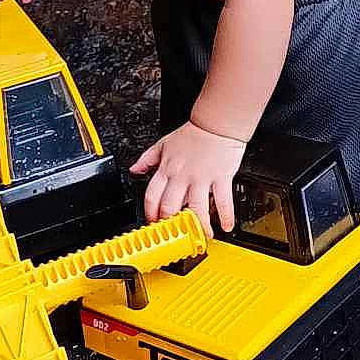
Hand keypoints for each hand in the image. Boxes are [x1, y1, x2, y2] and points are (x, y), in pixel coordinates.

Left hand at [131, 121, 243, 235]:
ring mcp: (202, 178)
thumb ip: (147, 159)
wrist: (216, 123)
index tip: (154, 223)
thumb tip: (134, 169)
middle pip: (170, 207)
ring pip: (196, 209)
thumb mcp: (163, 144)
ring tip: (203, 236)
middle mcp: (182, 175)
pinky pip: (223, 201)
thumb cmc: (193, 134)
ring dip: (198, 226)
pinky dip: (225, 216)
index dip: (150, 214)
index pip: (152, 196)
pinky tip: (226, 225)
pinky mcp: (221, 177)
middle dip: (171, 224)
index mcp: (167, 169)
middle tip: (176, 234)